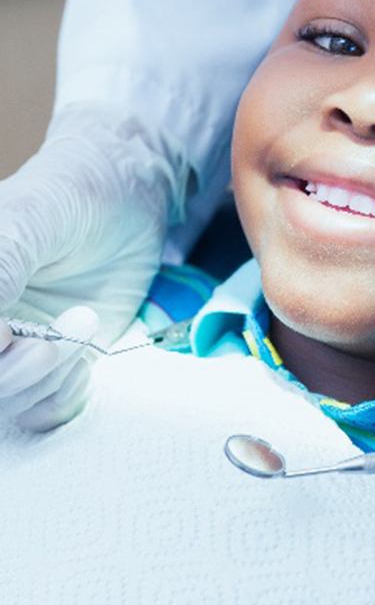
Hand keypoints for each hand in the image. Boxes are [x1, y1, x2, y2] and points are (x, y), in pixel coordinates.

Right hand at [0, 102, 178, 428]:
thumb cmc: (74, 192)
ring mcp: (15, 348)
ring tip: (84, 321)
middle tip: (69, 326)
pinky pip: (45, 411)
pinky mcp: (55, 364)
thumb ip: (0, 270)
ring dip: (51, 375)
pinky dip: (66, 395)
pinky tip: (85, 356)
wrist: (132, 195)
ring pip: (10, 403)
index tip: (13, 333)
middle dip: (23, 369)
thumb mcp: (29, 220)